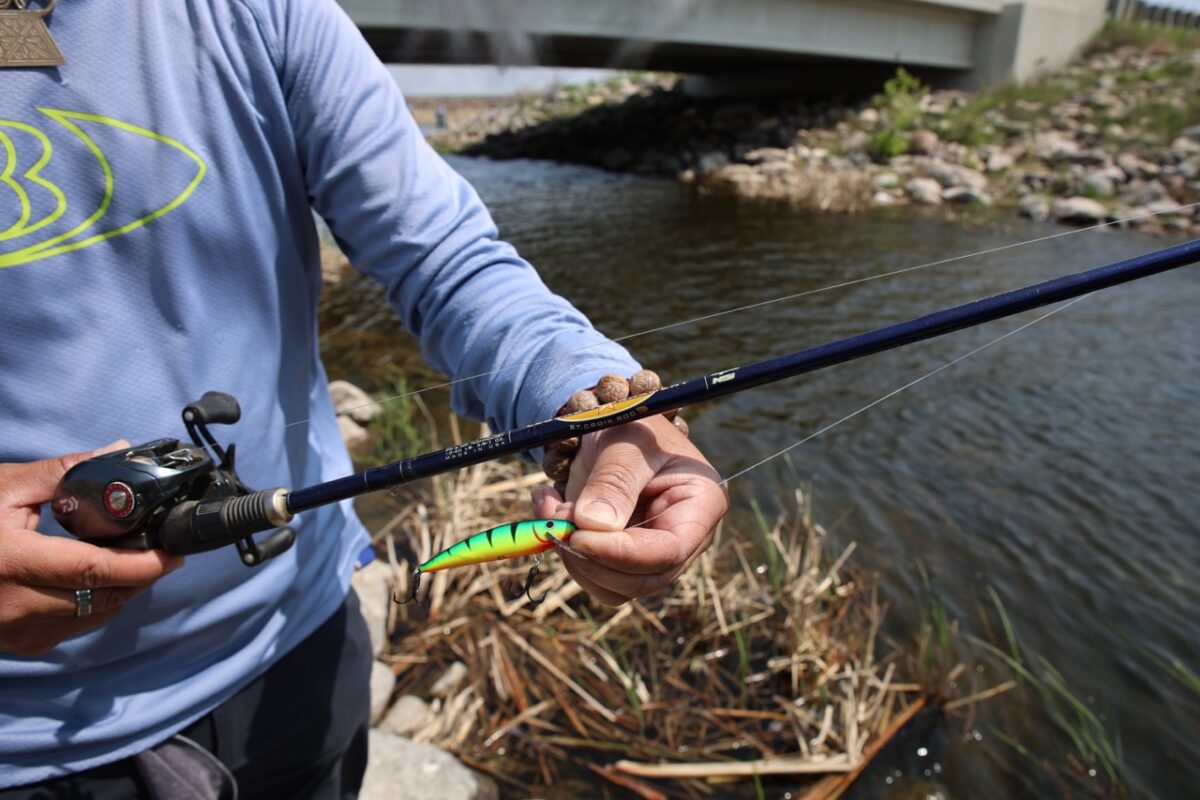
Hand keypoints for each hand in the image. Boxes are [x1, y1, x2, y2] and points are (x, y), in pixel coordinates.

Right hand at [0, 443, 183, 656]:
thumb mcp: (5, 487)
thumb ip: (66, 471)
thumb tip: (120, 452)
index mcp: (12, 563)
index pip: (95, 571)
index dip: (143, 564)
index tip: (173, 552)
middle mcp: (13, 606)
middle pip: (103, 598)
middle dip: (141, 576)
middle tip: (164, 552)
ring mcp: (14, 631)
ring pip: (93, 617)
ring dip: (123, 592)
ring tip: (137, 562)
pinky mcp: (17, 644)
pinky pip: (73, 628)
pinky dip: (96, 606)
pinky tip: (101, 581)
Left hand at [532, 414, 727, 604]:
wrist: (610, 426)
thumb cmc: (630, 424)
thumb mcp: (624, 440)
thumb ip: (613, 479)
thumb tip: (592, 525)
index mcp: (701, 505)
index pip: (668, 551)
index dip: (621, 553)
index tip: (577, 536)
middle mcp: (683, 538)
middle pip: (641, 580)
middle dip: (591, 558)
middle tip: (556, 521)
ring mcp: (652, 553)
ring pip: (613, 587)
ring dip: (572, 557)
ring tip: (553, 507)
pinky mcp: (622, 558)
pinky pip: (592, 575)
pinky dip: (564, 552)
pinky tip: (552, 511)